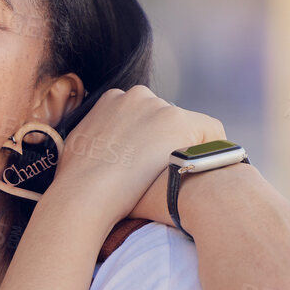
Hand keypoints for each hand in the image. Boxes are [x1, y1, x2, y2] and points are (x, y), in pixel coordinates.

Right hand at [48, 86, 213, 223]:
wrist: (84, 194)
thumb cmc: (74, 181)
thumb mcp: (81, 147)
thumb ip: (97, 140)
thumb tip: (101, 151)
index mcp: (112, 100)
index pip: (145, 115)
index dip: (151, 141)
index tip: (153, 161)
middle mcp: (137, 96)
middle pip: (166, 117)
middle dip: (168, 142)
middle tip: (170, 173)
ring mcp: (159, 107)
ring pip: (188, 125)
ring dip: (188, 147)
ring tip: (189, 175)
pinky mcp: (179, 122)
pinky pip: (212, 131)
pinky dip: (214, 149)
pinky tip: (210, 169)